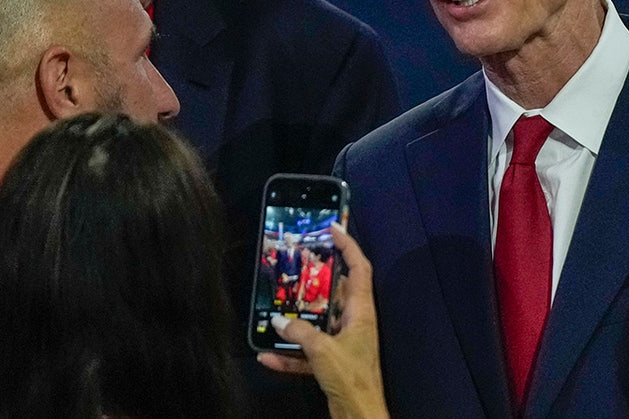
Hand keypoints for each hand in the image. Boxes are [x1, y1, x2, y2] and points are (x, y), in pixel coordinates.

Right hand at [258, 223, 387, 418]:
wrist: (359, 416)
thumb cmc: (350, 377)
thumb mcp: (323, 350)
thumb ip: (301, 332)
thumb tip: (277, 319)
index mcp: (362, 312)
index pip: (359, 268)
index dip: (348, 245)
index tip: (332, 228)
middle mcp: (354, 323)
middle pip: (335, 293)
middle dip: (313, 281)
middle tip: (292, 266)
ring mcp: (343, 343)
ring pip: (318, 322)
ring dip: (296, 320)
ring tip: (272, 308)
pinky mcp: (332, 363)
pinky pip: (308, 352)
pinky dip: (290, 354)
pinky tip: (266, 356)